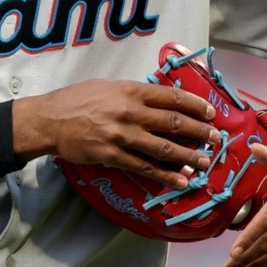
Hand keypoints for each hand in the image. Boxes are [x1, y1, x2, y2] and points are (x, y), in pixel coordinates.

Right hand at [12, 78, 219, 190]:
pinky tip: (181, 181)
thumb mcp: (106, 86)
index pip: (171, 97)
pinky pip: (146, 168)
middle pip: (173, 123)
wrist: (50, 120)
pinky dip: (166, 176)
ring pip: (164, 148)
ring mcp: (122, 136)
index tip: (210, 113)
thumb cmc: (77, 99)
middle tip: (216, 139)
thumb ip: (133, 93)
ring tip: (205, 162)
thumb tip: (160, 100)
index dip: (195, 105)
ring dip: (189, 156)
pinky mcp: (114, 157)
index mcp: (129, 91)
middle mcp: (129, 112)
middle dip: (199, 132)